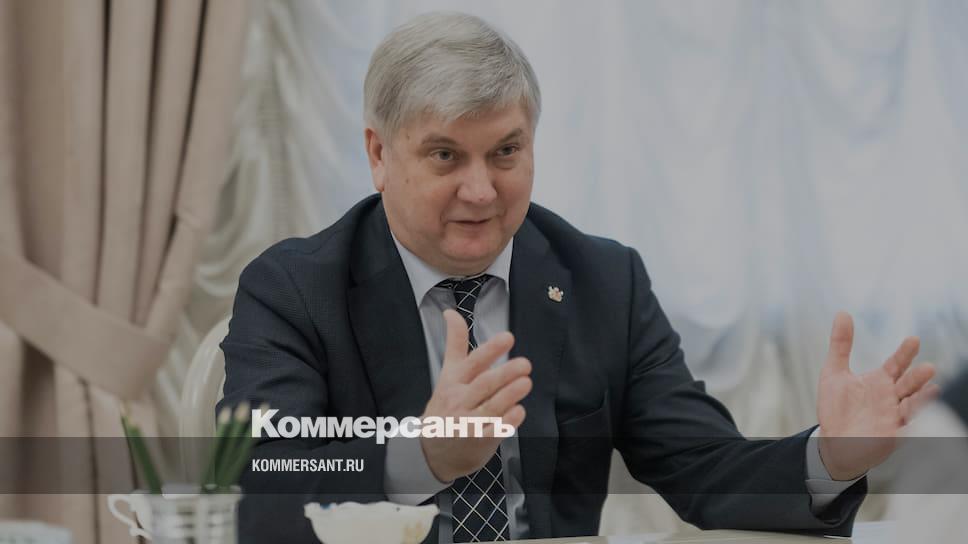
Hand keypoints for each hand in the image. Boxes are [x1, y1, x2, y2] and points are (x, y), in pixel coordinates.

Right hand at [420, 309, 532, 482]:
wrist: (433, 451)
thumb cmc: (445, 406)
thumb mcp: (447, 374)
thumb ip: (454, 343)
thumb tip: (451, 312)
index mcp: (453, 382)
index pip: (472, 362)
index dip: (490, 350)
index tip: (508, 338)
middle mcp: (460, 401)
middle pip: (484, 385)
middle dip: (505, 374)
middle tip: (525, 364)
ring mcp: (469, 422)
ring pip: (492, 407)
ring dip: (510, 395)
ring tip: (526, 382)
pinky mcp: (480, 440)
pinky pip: (496, 430)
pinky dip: (508, 421)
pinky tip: (519, 411)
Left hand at [816, 312, 939, 479]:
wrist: (833, 441)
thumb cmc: (836, 407)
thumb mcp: (834, 372)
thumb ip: (840, 345)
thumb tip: (842, 313)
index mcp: (879, 381)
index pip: (896, 364)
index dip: (905, 353)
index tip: (913, 339)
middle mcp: (890, 397)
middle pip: (907, 384)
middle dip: (917, 377)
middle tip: (928, 367)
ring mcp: (892, 417)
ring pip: (911, 406)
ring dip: (921, 399)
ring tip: (932, 388)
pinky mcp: (890, 436)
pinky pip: (904, 430)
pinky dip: (911, 424)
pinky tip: (918, 417)